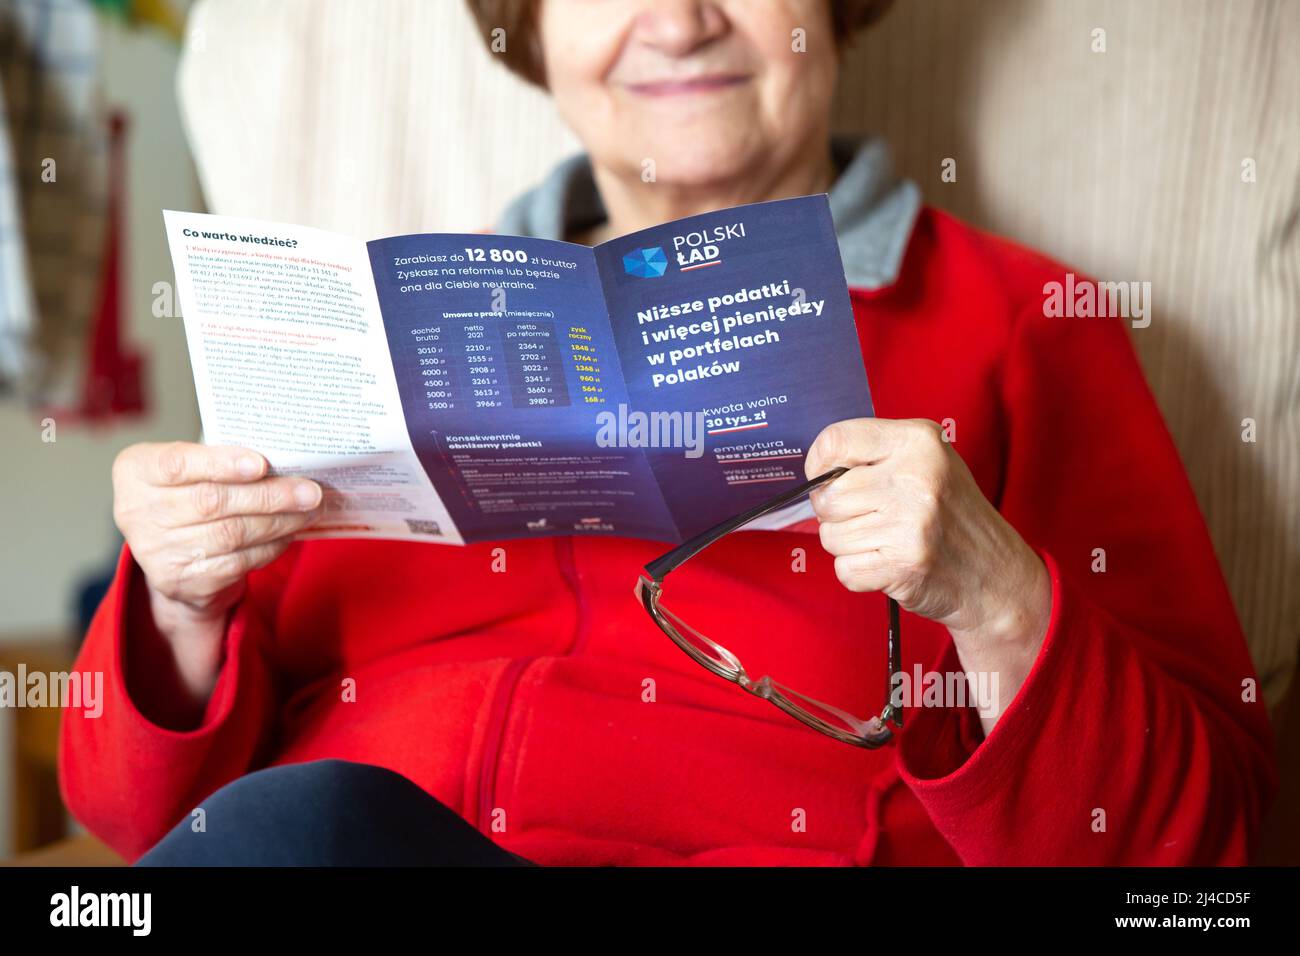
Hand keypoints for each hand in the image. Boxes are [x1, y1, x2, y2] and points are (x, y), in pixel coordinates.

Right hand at [112, 442, 321, 703]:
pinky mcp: (180, 581)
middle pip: (212, 502)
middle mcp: (136, 511)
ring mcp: (156, 551)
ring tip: (309, 510)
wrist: (173, 553)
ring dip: (279, 522)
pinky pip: (237, 562)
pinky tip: (290, 533)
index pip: (177, 464)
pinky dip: (270, 546)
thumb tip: (286, 461)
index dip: (221, 464)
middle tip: (311, 491)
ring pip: (231, 534)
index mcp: (136, 471)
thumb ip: (223, 460)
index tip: (262, 463)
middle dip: (270, 496)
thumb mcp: (193, 468)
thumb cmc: (191, 493)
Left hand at [805, 419, 1051, 731]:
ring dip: (849, 546)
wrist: (995, 574)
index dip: (819, 464)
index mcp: (917, 441)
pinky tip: (888, 564)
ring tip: (884, 542)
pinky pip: (845, 569)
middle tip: (868, 519)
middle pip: (826, 496)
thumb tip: (815, 467)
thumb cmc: (950, 515)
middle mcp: (915, 477)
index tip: (829, 479)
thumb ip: (875, 456)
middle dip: (836, 514)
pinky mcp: (905, 565)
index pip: (835, 440)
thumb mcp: (927, 464)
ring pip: (830, 536)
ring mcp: (911, 523)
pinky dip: (859, 573)